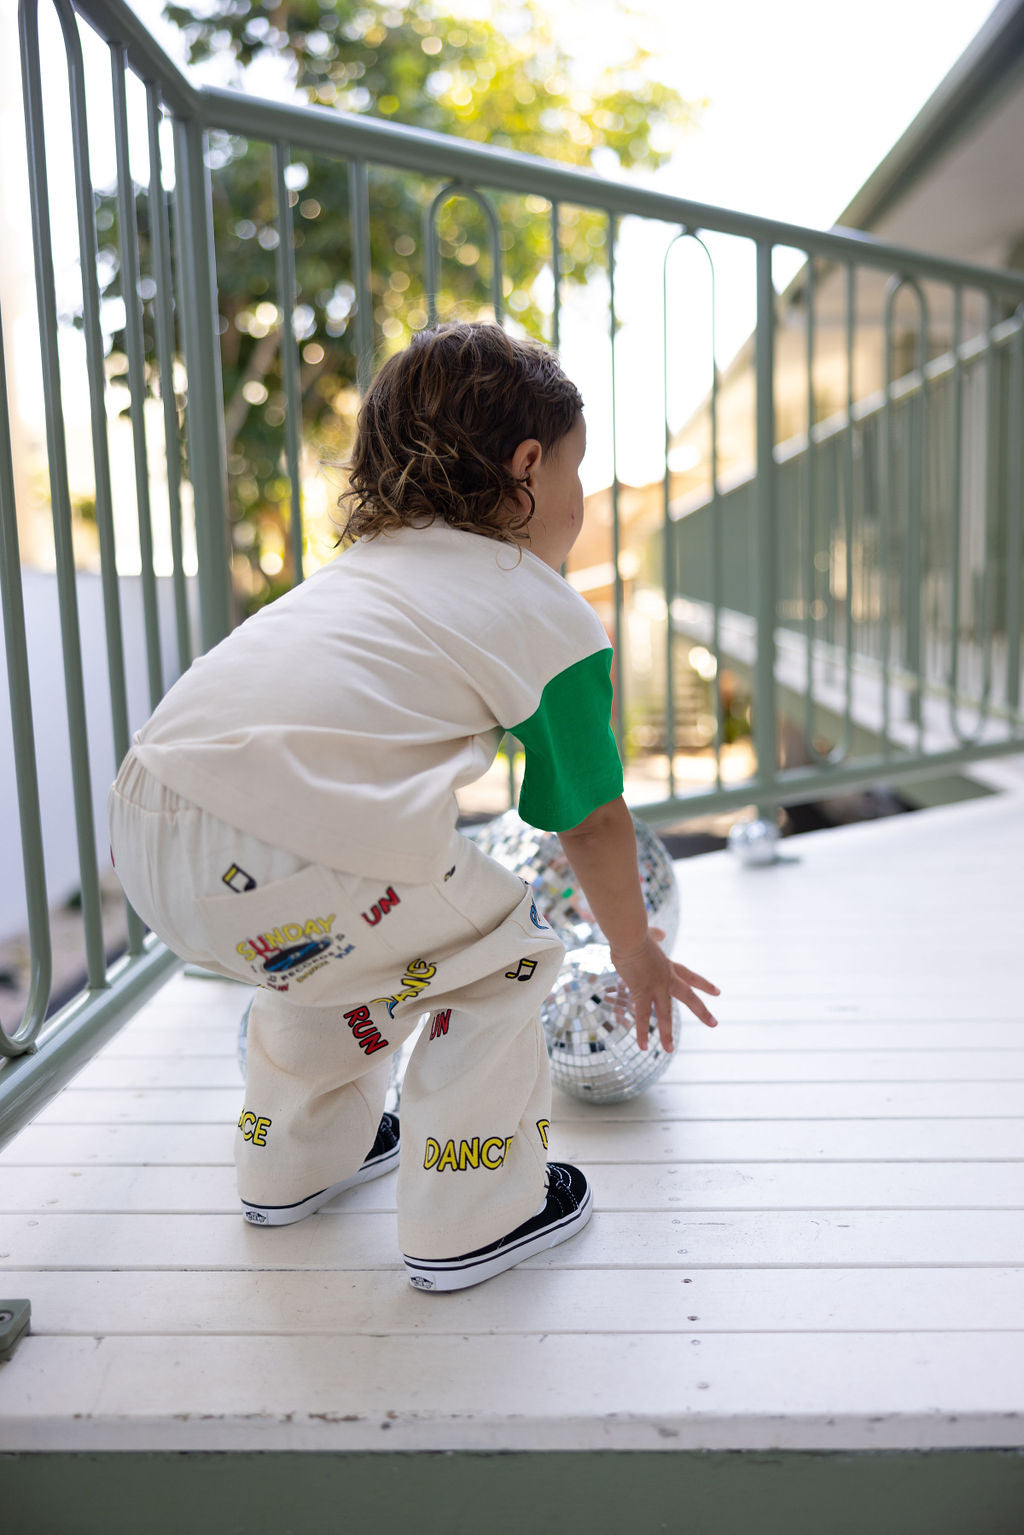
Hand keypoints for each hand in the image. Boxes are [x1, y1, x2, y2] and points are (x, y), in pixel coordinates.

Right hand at [609, 930, 719, 1051]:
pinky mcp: (642, 992)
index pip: (691, 977)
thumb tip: (662, 933)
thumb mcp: (649, 935)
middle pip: (688, 997)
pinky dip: (642, 1032)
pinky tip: (643, 1047)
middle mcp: (667, 978)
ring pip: (665, 1014)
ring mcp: (656, 987)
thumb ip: (656, 936)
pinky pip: (642, 1017)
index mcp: (669, 966)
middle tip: (714, 1024)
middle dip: (702, 1011)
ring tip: (669, 1050)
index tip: (718, 992)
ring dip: (667, 1033)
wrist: (630, 935)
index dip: (704, 985)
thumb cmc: (636, 934)